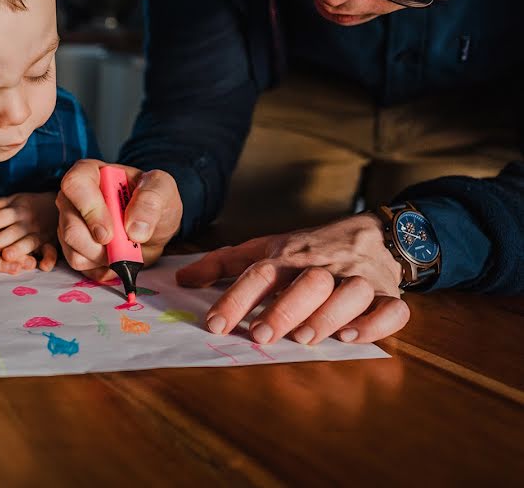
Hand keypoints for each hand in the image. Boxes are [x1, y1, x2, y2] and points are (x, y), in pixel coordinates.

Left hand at [0, 192, 58, 271]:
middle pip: (11, 232)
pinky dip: (49, 259)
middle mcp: (28, 222)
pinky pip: (52, 251)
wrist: (62, 204)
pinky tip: (43, 267)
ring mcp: (41, 232)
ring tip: (6, 256)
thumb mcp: (16, 199)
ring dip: (19, 249)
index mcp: (17, 210)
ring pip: (29, 242)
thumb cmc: (31, 205)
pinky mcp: (52, 242)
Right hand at [56, 159, 182, 280]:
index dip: (90, 211)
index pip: (74, 185)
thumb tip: (134, 229)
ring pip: (73, 253)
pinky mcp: (73, 249)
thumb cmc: (153, 201)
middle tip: (123, 248)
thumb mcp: (162, 189)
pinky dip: (103, 268)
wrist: (154, 227)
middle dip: (99, 247)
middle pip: (70, 228)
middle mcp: (72, 199)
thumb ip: (151, 200)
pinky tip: (117, 257)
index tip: (110, 233)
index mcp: (89, 173)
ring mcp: (69, 224)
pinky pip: (81, 266)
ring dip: (103, 259)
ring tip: (124, 249)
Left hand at [177, 214, 409, 344]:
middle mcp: (325, 264)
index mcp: (290, 254)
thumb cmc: (309, 248)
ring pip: (351, 294)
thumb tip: (182, 279)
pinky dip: (374, 324)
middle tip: (261, 335)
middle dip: (285, 309)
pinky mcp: (389, 295)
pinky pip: (391, 309)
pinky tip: (351, 336)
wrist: (371, 233)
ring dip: (328, 316)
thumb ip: (224, 264)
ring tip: (305, 339)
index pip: (260, 273)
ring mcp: (360, 279)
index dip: (236, 298)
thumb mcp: (265, 248)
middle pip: (308, 282)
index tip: (216, 324)